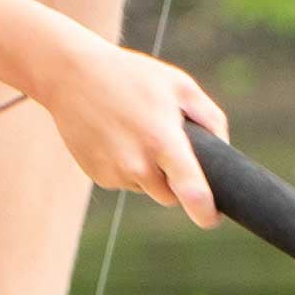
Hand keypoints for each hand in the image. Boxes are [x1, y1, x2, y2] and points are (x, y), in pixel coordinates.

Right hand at [38, 40, 227, 224]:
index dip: (206, 212)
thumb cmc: (132, 76)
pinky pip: (125, 181)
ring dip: (150, 171)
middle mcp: (137, 164)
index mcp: (162, 141)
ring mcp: (114, 173)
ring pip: (147, 187)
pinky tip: (117, 136)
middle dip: (176, 180)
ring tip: (136, 130)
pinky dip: (128, 166)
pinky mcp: (98, 176)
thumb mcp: (179, 85)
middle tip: (167, 145)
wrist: (71, 75)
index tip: (213, 219)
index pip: (191, 191)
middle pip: (170, 196)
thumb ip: (210, 118)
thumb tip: (224, 151)